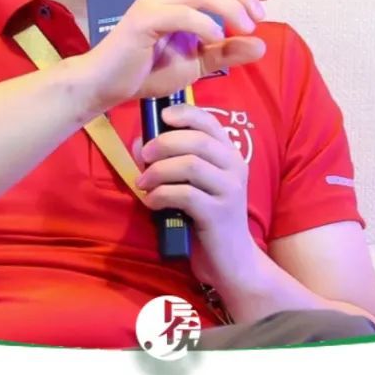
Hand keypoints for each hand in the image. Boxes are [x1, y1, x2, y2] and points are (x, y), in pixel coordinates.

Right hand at [77, 0, 271, 111]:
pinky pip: (182, 13)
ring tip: (245, 28)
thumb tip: (261, 44)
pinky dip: (205, 23)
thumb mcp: (197, 62)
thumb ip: (227, 53)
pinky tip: (217, 37)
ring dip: (230, 6)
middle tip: (258, 18)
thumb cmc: (148, 69)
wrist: (109, 84)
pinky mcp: (144, 18)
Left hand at [131, 103, 258, 288]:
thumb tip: (139, 143)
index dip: (184, 113)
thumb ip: (173, 161)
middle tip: (143, 156)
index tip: (161, 115)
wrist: (233, 261)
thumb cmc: (208, 218)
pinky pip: (185, 195)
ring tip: (143, 183)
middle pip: (197, 141)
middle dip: (163, 144)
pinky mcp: (218, 214)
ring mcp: (229, 191)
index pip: (209, 121)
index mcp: (230, 154)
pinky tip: (152, 202)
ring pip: (191, 165)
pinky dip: (161, 195)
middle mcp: (235, 167)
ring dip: (159, 171)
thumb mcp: (194, 185)